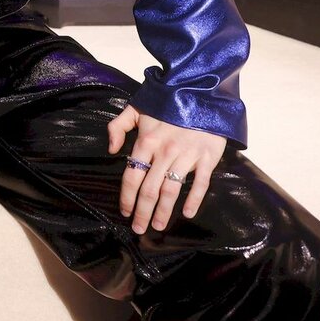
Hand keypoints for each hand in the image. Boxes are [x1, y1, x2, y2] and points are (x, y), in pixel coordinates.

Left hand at [107, 105, 226, 234]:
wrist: (200, 91)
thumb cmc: (166, 101)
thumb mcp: (135, 107)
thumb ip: (118, 126)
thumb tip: (112, 150)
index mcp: (146, 142)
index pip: (131, 176)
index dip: (127, 197)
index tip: (125, 212)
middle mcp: (164, 152)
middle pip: (149, 189)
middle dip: (143, 212)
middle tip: (139, 229)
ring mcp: (186, 156)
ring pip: (172, 190)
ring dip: (164, 212)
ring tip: (158, 226)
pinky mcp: (207, 158)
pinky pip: (200, 184)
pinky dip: (194, 200)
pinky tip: (188, 214)